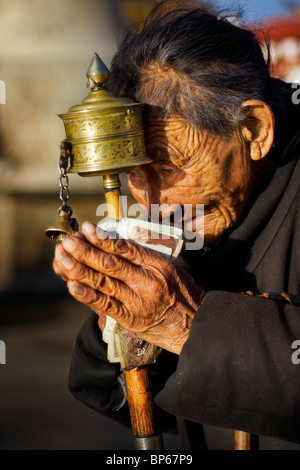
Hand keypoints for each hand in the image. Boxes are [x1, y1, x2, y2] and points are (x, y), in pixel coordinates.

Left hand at [53, 221, 204, 354]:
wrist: (194, 325)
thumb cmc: (183, 293)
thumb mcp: (171, 267)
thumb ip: (146, 256)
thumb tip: (118, 243)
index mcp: (157, 265)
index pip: (125, 249)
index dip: (103, 238)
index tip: (86, 228)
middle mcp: (147, 282)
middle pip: (111, 264)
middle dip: (86, 251)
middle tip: (68, 241)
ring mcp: (137, 302)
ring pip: (104, 283)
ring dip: (80, 270)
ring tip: (63, 259)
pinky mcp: (130, 319)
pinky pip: (106, 305)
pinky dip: (88, 295)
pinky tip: (72, 286)